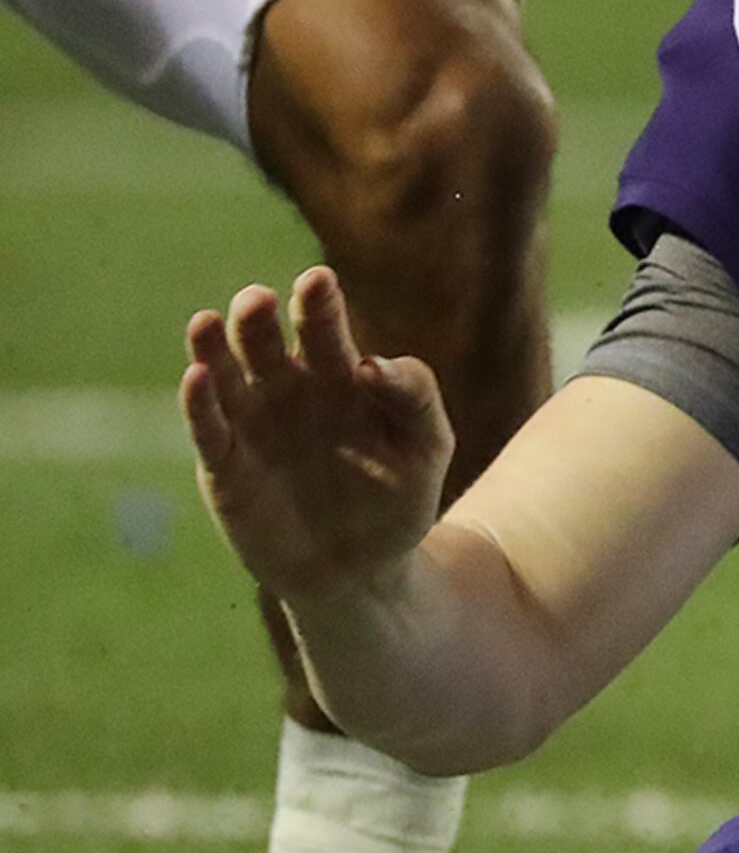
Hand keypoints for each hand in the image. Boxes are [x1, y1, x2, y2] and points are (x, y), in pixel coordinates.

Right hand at [180, 268, 452, 603]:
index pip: (325, 329)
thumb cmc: (398, 497)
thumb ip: (414, 397)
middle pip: (267, 343)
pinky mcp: (227, 468)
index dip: (320, 304)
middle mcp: (289, 390)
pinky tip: (197, 376)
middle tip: (258, 300)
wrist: (365, 570)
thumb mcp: (427, 445)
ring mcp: (253, 426)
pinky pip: (209, 430)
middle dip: (261, 319)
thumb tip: (371, 364)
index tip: (318, 281)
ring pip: (227, 377)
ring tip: (209, 321)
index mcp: (339, 374)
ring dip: (214, 349)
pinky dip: (199, 404)